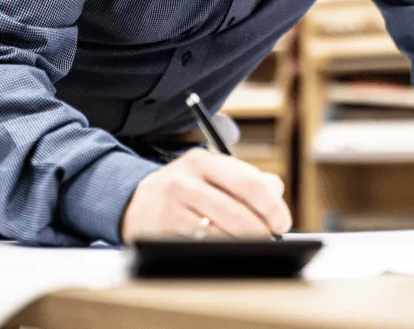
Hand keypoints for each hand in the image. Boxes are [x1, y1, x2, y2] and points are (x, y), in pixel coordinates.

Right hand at [120, 148, 290, 240]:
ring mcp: (169, 205)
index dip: (272, 207)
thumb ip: (245, 178)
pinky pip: (198, 246)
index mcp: (203, 161)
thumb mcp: (210, 174)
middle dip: (260, 232)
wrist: (132, 202)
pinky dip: (218, 252)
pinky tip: (227, 253)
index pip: (249, 183)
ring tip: (252, 248)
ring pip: (218, 232)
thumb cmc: (184, 190)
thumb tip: (275, 190)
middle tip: (271, 241)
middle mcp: (184, 179)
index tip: (281, 223)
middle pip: (235, 211)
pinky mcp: (159, 230)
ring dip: (241, 245)